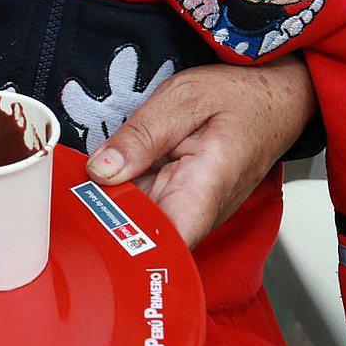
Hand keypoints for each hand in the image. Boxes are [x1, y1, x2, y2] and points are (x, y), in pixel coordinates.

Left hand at [84, 57, 314, 248]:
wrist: (278, 99)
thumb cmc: (240, 96)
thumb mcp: (184, 97)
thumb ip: (143, 134)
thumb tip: (101, 171)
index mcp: (205, 186)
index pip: (166, 243)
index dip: (124, 249)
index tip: (87, 236)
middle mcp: (201, 210)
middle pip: (143, 234)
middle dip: (103, 222)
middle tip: (67, 200)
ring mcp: (194, 209)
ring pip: (142, 221)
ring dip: (109, 207)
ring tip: (77, 188)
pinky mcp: (185, 202)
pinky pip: (148, 206)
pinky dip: (123, 194)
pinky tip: (102, 178)